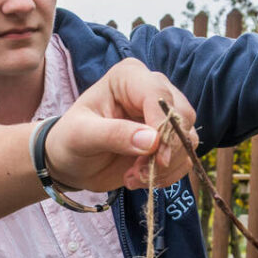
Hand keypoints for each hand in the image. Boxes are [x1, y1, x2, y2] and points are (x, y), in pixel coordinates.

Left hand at [45, 60, 197, 192]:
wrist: (71, 162)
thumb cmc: (70, 140)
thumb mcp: (82, 136)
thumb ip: (114, 134)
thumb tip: (152, 140)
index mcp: (129, 77)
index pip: (158, 95)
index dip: (163, 126)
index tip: (156, 157)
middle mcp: (153, 90)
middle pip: (182, 117)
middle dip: (164, 152)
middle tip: (136, 174)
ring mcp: (164, 115)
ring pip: (187, 140)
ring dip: (165, 167)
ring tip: (133, 178)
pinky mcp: (169, 139)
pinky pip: (184, 157)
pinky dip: (167, 175)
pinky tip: (139, 179)